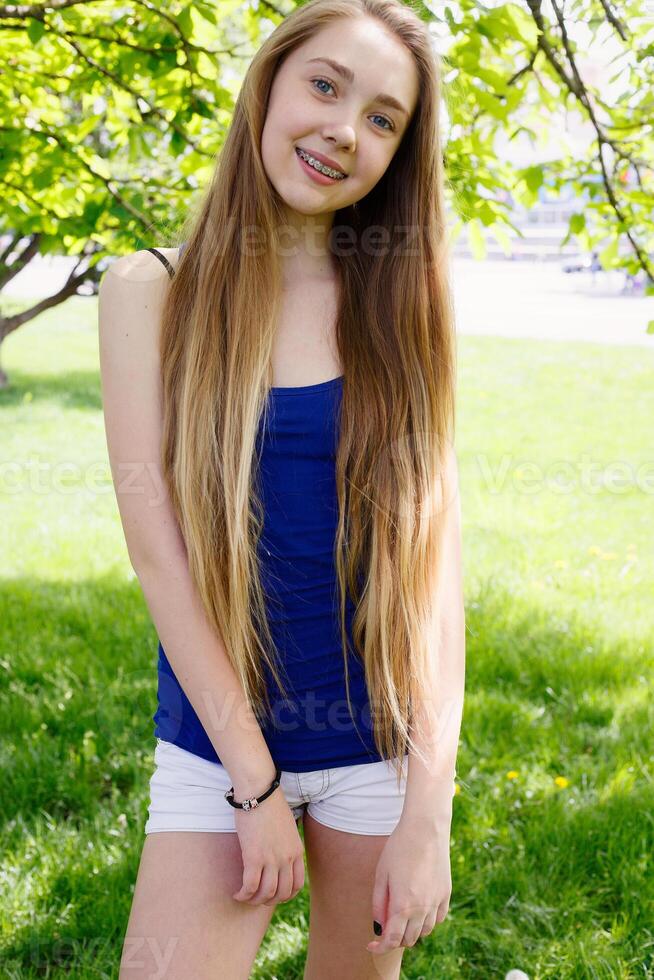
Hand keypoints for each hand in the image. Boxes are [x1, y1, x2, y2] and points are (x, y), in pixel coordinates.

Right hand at [232, 788, 304, 906]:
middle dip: (269, 900)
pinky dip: (243, 895)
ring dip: (254, 900)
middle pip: (282, 893)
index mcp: (296, 851)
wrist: (259, 792)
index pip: (297, 885)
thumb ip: (286, 844)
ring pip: (266, 894)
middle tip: (257, 897)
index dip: (285, 896)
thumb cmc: (269, 805)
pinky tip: (237, 893)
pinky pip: (250, 886)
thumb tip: (278, 853)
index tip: (274, 895)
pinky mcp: (254, 858)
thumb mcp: (287, 827)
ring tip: (245, 896)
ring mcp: (272, 859)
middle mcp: (287, 858)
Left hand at [366, 816, 451, 954]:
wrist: (426, 829)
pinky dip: (427, 921)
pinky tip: (419, 909)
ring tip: (401, 916)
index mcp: (402, 905)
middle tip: (385, 927)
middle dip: (395, 939)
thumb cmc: (399, 848)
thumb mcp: (381, 874)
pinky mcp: (446, 894)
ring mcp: (436, 902)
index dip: (380, 948)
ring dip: (412, 931)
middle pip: (409, 939)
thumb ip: (378, 903)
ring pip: (424, 931)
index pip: (391, 940)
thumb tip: (379, 927)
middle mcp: (422, 909)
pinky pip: (438, 918)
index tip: (371, 945)